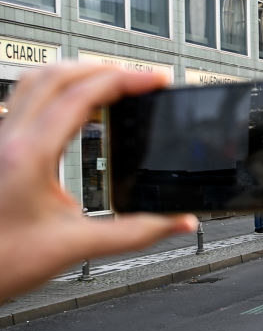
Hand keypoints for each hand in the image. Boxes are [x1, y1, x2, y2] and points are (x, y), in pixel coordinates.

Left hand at [0, 64, 196, 301]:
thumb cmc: (3, 261)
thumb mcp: (76, 247)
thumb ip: (134, 233)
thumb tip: (177, 222)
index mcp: (28, 155)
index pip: (81, 96)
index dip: (124, 81)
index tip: (155, 80)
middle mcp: (8, 138)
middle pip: (58, 75)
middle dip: (105, 69)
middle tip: (141, 79)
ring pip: (35, 80)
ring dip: (78, 73)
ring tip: (112, 82)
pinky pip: (24, 99)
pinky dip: (56, 90)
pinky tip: (75, 108)